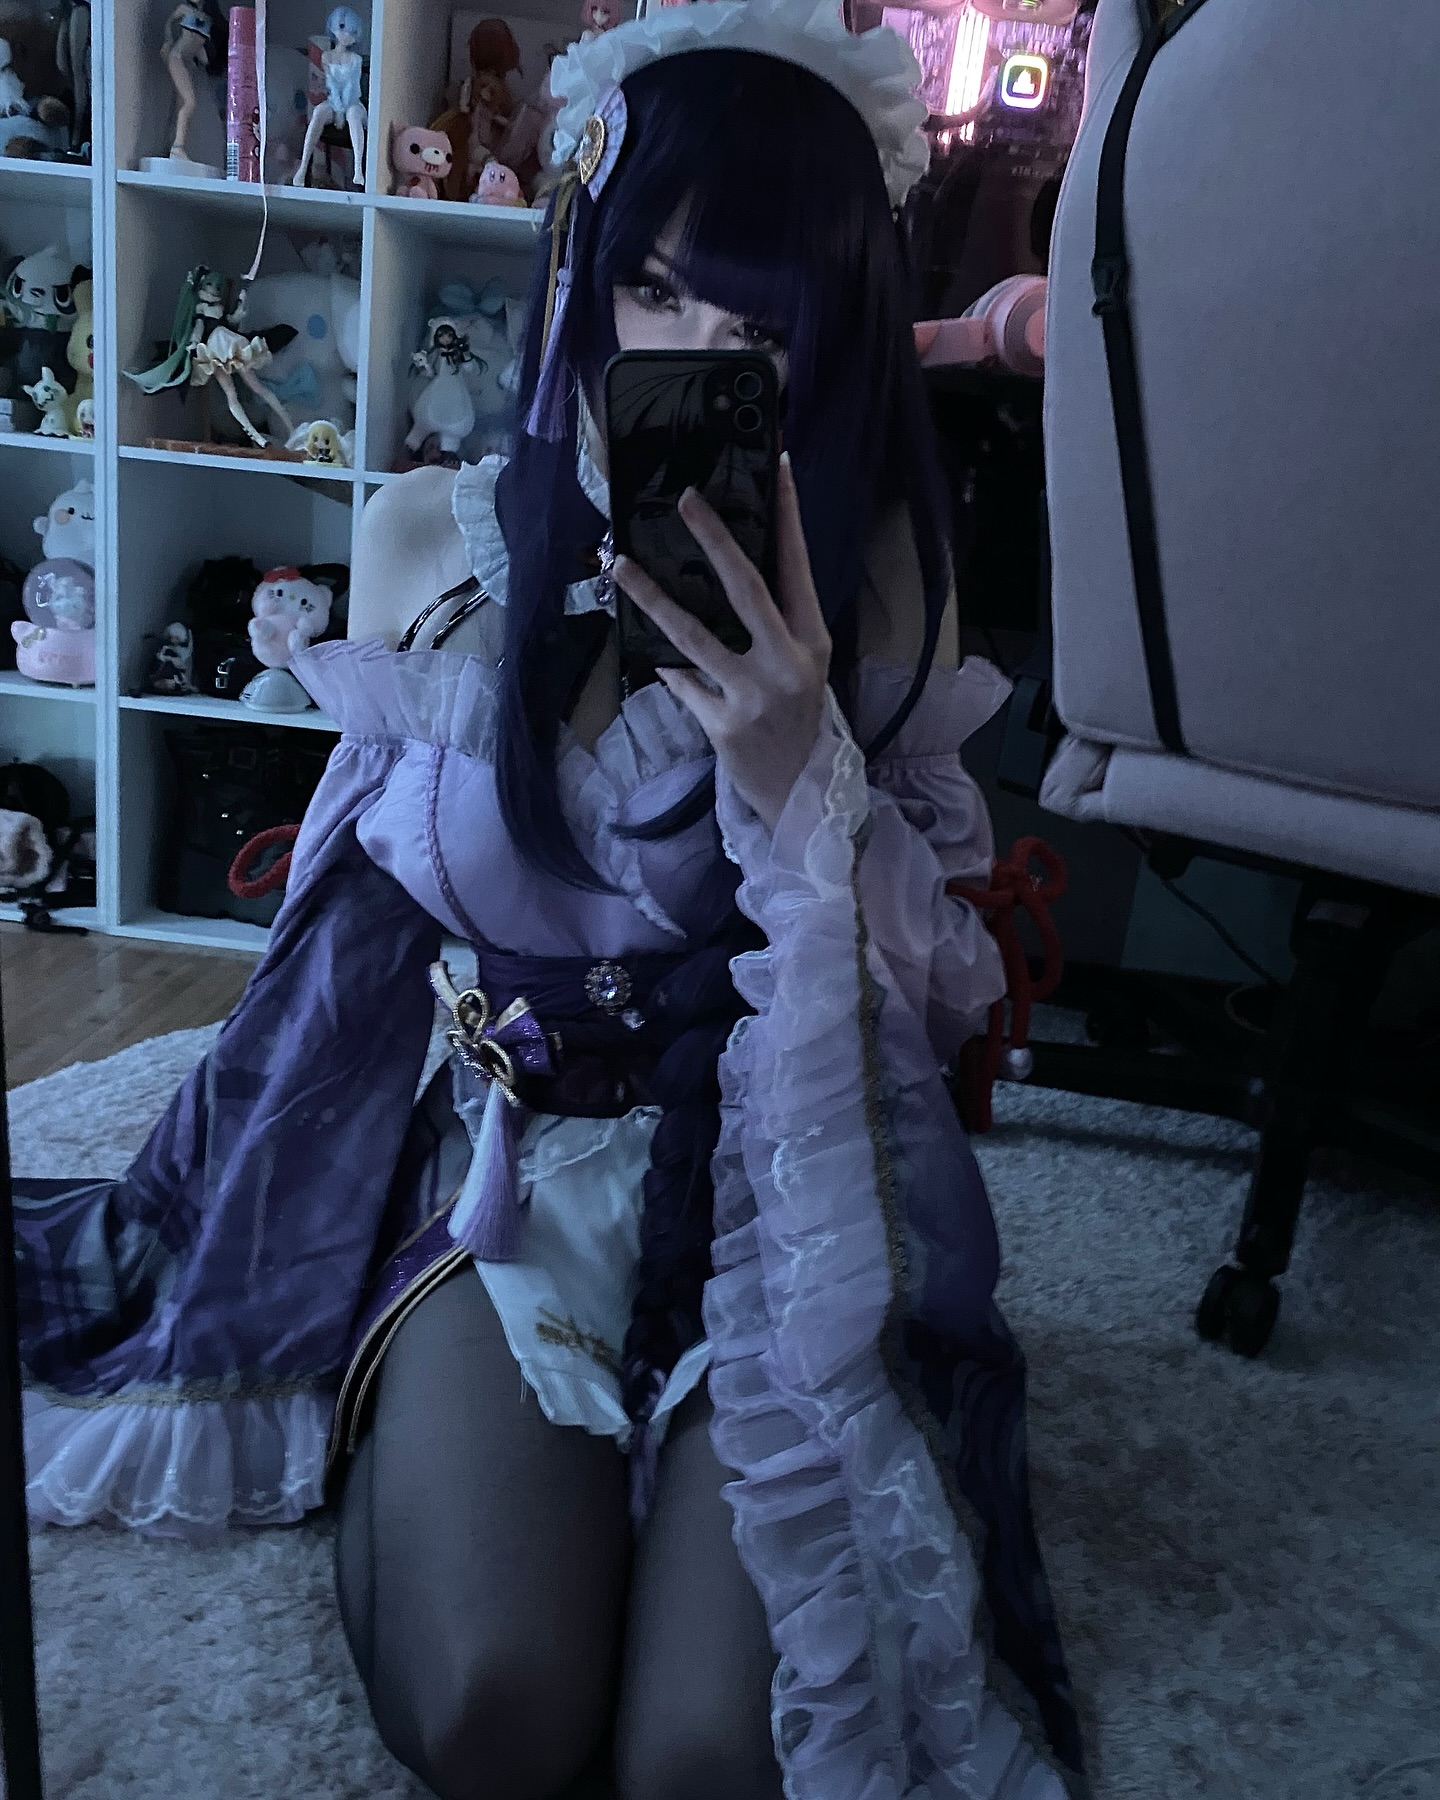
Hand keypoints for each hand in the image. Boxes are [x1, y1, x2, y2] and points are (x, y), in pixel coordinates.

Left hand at [613, 453, 831, 832]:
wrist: (801, 794)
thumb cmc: (798, 720)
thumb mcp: (803, 666)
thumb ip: (777, 623)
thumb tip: (734, 564)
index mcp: (812, 641)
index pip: (799, 566)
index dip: (788, 516)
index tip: (779, 467)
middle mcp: (787, 664)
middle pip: (747, 589)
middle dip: (716, 539)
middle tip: (686, 499)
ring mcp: (753, 696)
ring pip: (695, 636)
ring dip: (653, 597)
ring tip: (621, 566)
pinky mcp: (723, 725)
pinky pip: (682, 683)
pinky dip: (667, 667)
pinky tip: (650, 652)